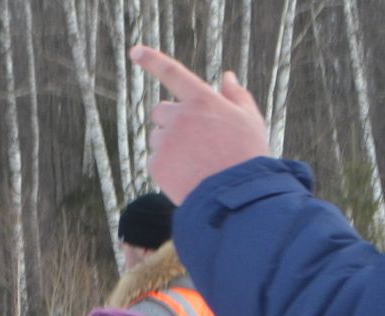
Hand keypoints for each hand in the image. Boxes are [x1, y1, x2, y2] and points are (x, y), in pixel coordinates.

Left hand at [130, 46, 271, 203]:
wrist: (235, 196)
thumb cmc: (246, 155)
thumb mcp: (250, 120)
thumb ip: (236, 96)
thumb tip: (226, 76)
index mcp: (203, 100)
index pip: (174, 73)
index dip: (152, 60)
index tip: (135, 51)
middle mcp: (180, 116)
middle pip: (160, 110)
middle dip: (172, 120)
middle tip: (194, 138)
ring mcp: (166, 140)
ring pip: (157, 136)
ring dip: (169, 143)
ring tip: (195, 160)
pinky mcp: (155, 164)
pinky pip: (154, 158)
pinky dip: (166, 165)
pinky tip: (186, 173)